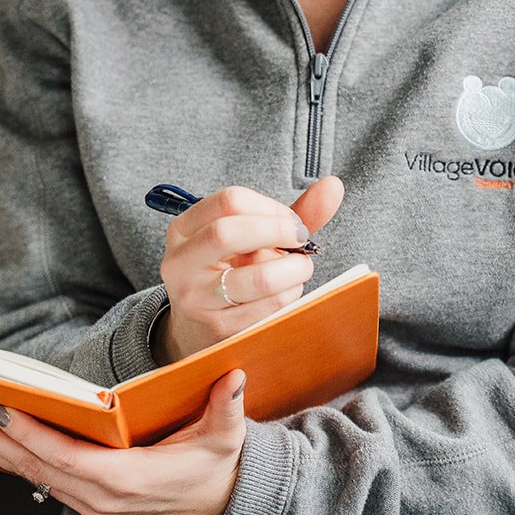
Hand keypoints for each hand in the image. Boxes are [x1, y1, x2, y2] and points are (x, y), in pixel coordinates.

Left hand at [0, 370, 247, 514]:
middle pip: (37, 469)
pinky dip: (14, 460)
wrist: (222, 505)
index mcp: (128, 480)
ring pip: (34, 477)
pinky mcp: (89, 503)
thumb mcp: (226, 437)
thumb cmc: (219, 465)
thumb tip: (233, 378)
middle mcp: (102, 499)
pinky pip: (43, 480)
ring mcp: (92, 505)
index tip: (0, 409)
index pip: (65, 458)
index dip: (30, 435)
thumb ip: (227, 409)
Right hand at [154, 176, 344, 363]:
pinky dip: (289, 295)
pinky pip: (267, 308)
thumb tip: (333, 186)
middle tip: (300, 240)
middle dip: (278, 232)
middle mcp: (181, 261)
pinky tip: (288, 290)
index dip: (271, 207)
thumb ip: (288, 213)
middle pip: (229, 232)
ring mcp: (196, 298)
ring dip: (292, 269)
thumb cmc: (229, 271)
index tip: (290, 220)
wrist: (198, 328)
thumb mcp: (246, 238)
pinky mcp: (217, 329)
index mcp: (184, 229)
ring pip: (257, 277)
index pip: (230, 200)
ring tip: (300, 267)